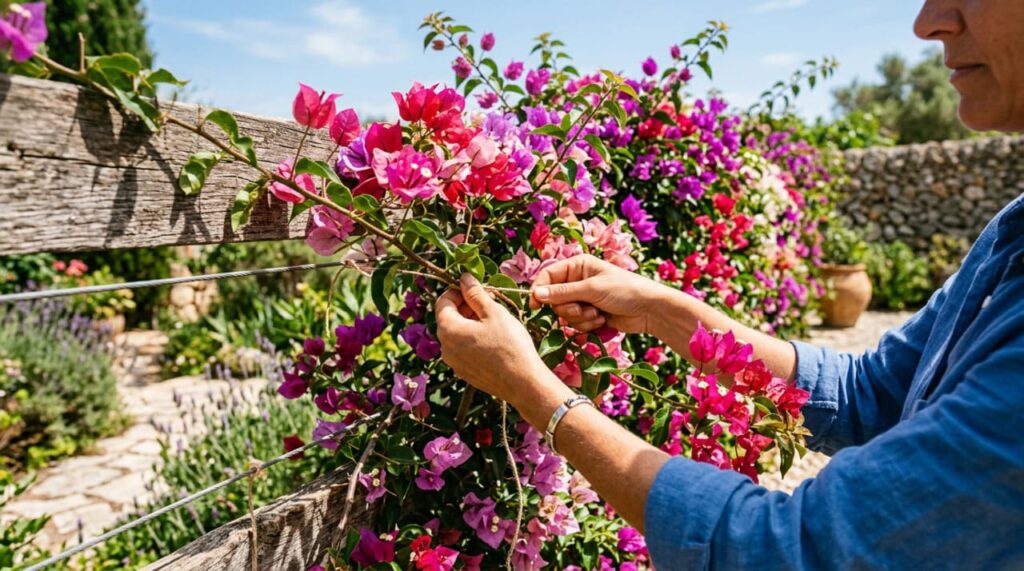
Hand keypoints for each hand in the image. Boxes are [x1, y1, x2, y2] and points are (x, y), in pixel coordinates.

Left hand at [435, 273, 550, 405]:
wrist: (523, 383)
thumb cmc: (509, 345)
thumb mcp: (493, 312)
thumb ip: (475, 293)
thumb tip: (463, 278)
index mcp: (448, 329)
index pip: (443, 301)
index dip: (458, 290)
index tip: (476, 288)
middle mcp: (445, 348)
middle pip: (449, 318)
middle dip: (465, 306)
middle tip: (489, 302)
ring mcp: (454, 363)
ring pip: (457, 335)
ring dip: (471, 323)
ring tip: (494, 321)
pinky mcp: (465, 373)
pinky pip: (464, 350)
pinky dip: (474, 340)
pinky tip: (494, 340)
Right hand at [530, 254, 667, 333]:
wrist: (649, 310)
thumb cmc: (624, 290)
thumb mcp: (592, 289)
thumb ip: (562, 293)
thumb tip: (536, 294)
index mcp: (577, 266)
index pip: (548, 276)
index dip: (539, 290)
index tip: (534, 305)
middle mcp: (578, 280)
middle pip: (554, 299)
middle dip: (568, 308)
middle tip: (584, 309)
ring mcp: (584, 298)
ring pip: (565, 314)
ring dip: (580, 318)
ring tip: (597, 314)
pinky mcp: (590, 314)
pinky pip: (576, 323)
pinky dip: (587, 325)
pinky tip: (602, 320)